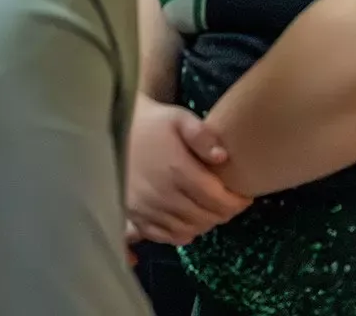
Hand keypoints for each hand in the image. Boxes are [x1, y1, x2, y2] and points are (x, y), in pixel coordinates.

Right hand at [127, 96, 251, 245]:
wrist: (110, 128)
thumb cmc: (150, 122)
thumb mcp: (178, 118)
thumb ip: (202, 135)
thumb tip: (223, 157)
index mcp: (177, 171)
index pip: (219, 200)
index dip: (237, 202)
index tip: (244, 196)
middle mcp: (162, 195)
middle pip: (206, 218)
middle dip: (224, 212)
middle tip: (229, 202)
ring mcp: (146, 208)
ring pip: (188, 229)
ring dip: (204, 223)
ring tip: (209, 209)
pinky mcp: (133, 215)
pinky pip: (164, 236)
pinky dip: (181, 233)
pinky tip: (186, 220)